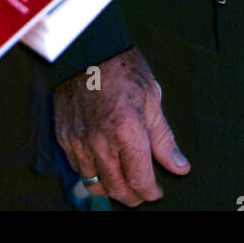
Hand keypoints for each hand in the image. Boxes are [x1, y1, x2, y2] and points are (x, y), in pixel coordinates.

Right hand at [55, 48, 185, 205]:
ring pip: (95, 184)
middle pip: (117, 189)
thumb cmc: (122, 67)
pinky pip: (78, 168)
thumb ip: (164, 138)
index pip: (140, 181)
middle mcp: (100, 141)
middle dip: (133, 196)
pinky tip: (103, 160)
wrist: (85, 46)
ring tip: (123, 177)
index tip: (158, 191)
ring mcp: (79, 140)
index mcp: (127, 130)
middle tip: (143, 190)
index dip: (151, 192)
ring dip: (111, 186)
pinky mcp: (64, 136)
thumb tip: (179, 167)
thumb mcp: (151, 97)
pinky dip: (92, 171)